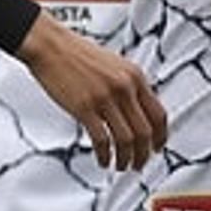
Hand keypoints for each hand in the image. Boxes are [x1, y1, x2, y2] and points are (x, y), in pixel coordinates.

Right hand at [20, 15, 167, 169]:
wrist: (50, 44)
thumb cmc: (76, 53)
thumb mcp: (113, 64)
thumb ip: (128, 86)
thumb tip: (137, 113)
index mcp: (134, 75)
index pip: (158, 114)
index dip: (160, 137)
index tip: (156, 148)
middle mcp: (124, 86)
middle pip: (144, 132)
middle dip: (144, 154)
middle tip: (139, 164)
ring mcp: (105, 97)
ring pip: (126, 140)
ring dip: (125, 159)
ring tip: (120, 165)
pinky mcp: (85, 107)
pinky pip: (102, 140)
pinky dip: (105, 155)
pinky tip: (103, 159)